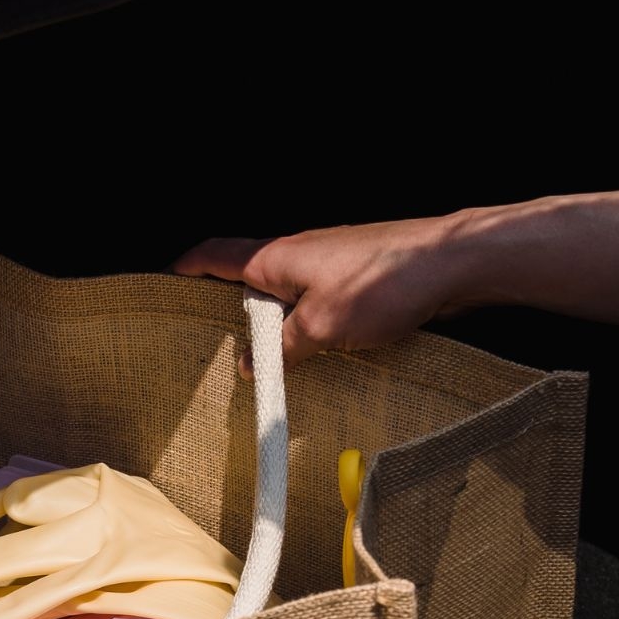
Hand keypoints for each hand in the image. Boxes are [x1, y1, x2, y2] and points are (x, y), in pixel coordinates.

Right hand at [174, 217, 480, 368]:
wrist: (452, 264)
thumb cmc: (383, 283)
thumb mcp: (320, 327)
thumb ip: (282, 348)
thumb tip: (252, 364)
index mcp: (275, 258)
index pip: (216, 256)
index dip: (188, 269)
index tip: (167, 281)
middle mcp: (298, 254)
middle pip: (250, 280)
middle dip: (232, 309)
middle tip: (218, 345)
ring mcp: (329, 264)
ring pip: (286, 295)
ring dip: (275, 324)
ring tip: (269, 360)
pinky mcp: (357, 278)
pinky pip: (317, 303)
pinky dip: (307, 325)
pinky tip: (316, 351)